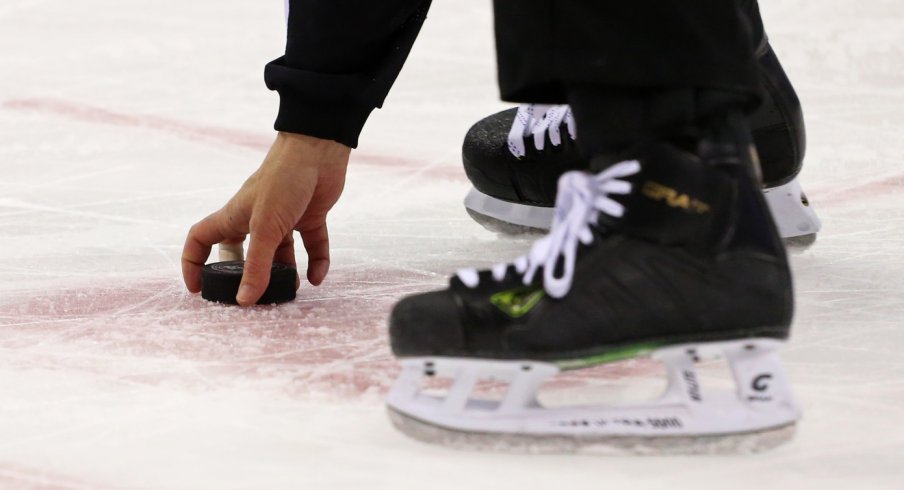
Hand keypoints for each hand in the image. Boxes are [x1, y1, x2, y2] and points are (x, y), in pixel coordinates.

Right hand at [181, 132, 350, 304]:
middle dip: (246, 274)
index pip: (201, 239)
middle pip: (242, 252)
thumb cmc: (284, 180)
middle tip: (253, 296)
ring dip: (285, 272)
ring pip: (280, 253)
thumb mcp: (266, 228)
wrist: (319, 150)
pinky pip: (312, 244)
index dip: (193, 262)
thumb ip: (257, 265)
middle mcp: (256, 218)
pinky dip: (316, 261)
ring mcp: (284, 218)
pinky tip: (317, 277)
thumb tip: (244, 300)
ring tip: (291, 290)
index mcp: (235, 216)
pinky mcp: (310, 216)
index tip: (198, 287)